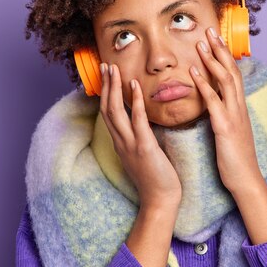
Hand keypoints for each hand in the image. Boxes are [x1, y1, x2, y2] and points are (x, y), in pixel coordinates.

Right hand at [99, 62, 181, 209]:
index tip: (107, 75)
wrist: (160, 201)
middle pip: (107, 108)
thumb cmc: (157, 179)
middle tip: (105, 65)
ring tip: (114, 69)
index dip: (106, 93)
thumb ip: (140, 138)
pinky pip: (137, 121)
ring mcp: (130, 145)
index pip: (108, 113)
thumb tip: (143, 124)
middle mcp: (121, 142)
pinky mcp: (144, 148)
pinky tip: (134, 86)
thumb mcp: (144, 155)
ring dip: (114, 88)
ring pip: (116, 111)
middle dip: (105, 85)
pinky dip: (134, 102)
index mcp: (121, 143)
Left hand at [188, 27, 263, 193]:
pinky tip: (194, 72)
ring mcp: (233, 116)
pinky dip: (204, 84)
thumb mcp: (231, 133)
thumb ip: (225, 116)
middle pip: (231, 71)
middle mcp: (239, 107)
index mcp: (239, 108)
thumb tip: (217, 105)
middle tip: (209, 30)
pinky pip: (214, 101)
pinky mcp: (225, 127)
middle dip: (220, 50)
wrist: (246, 181)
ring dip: (212, 60)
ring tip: (200, 43)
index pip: (233, 75)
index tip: (215, 39)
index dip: (225, 56)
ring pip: (225, 80)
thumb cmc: (236, 159)